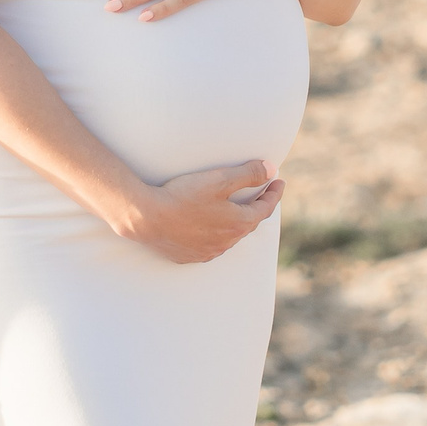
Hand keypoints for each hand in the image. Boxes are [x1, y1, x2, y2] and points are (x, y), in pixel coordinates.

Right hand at [115, 160, 284, 262]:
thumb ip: (248, 174)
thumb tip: (271, 169)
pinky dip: (215, 234)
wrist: (147, 218)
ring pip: (229, 236)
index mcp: (238, 223)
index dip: (274, 193)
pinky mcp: (190, 256)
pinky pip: (210, 245)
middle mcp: (227, 242)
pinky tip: (207, 226)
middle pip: (248, 223)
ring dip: (235, 222)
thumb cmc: (183, 196)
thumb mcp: (219, 179)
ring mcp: (208, 252)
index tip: (279, 181)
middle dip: (256, 207)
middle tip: (260, 193)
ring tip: (234, 209)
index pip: (265, 208)